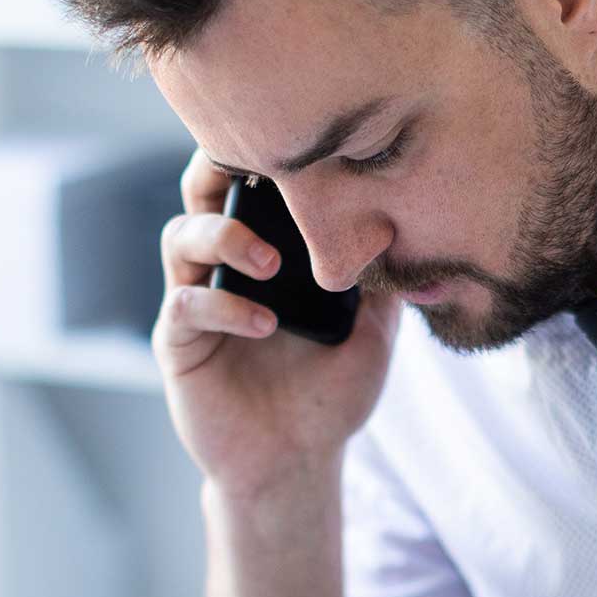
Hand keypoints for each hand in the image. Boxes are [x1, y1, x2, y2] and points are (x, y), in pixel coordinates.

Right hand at [156, 149, 402, 497]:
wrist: (298, 462)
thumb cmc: (331, 394)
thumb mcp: (374, 333)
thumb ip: (385, 282)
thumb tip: (416, 228)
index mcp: (264, 251)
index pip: (250, 183)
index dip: (261, 152)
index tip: (296, 134)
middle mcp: (222, 266)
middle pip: (199, 192)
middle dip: (218, 168)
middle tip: (258, 168)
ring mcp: (195, 302)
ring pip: (181, 238)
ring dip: (224, 236)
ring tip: (271, 262)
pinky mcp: (179, 346)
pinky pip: (185, 307)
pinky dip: (223, 306)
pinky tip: (264, 323)